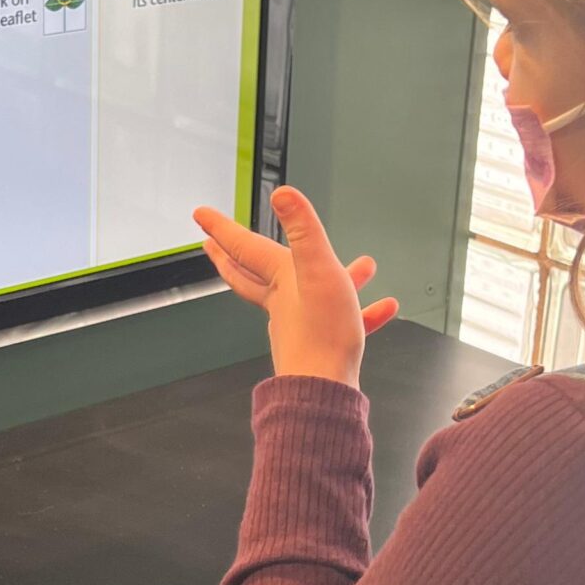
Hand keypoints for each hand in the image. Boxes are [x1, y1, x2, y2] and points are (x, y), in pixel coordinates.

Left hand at [193, 186, 396, 386]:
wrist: (327, 390)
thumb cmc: (322, 335)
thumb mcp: (318, 271)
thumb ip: (304, 230)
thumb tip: (284, 194)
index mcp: (278, 280)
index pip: (242, 246)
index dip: (221, 227)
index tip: (200, 215)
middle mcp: (283, 301)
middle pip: (250, 274)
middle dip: (233, 256)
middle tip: (215, 245)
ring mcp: (300, 324)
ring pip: (306, 294)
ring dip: (329, 276)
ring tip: (361, 265)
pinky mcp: (322, 344)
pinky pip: (344, 321)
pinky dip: (364, 313)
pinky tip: (383, 307)